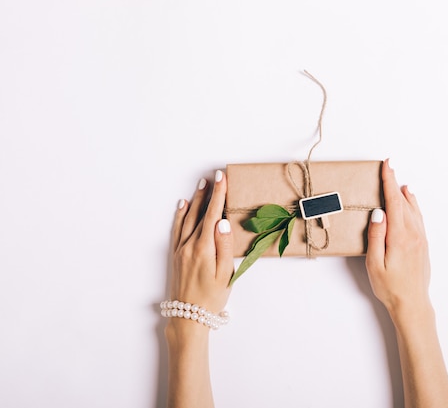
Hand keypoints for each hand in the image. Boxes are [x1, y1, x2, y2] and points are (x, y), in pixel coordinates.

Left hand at [169, 170, 233, 316]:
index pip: (212, 215)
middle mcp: (190, 245)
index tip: (222, 179)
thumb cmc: (212, 297)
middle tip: (213, 176)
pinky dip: (180, 214)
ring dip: (195, 200)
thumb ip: (224, 246)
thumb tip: (222, 222)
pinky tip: (183, 205)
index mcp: (204, 248)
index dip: (218, 195)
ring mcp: (181, 249)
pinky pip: (177, 228)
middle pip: (199, 212)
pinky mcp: (177, 254)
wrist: (189, 316)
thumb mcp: (225, 274)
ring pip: (188, 218)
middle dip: (208, 193)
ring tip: (201, 185)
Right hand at [365, 159, 431, 317]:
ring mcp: (421, 239)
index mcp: (400, 236)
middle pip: (403, 202)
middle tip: (389, 167)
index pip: (394, 201)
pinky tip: (411, 202)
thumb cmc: (390, 287)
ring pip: (413, 209)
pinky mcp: (423, 244)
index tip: (387, 165)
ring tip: (399, 181)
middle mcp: (413, 234)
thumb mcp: (374, 263)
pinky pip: (418, 218)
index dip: (390, 181)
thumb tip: (378, 212)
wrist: (413, 304)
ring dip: (405, 194)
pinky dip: (413, 205)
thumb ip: (376, 236)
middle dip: (395, 183)